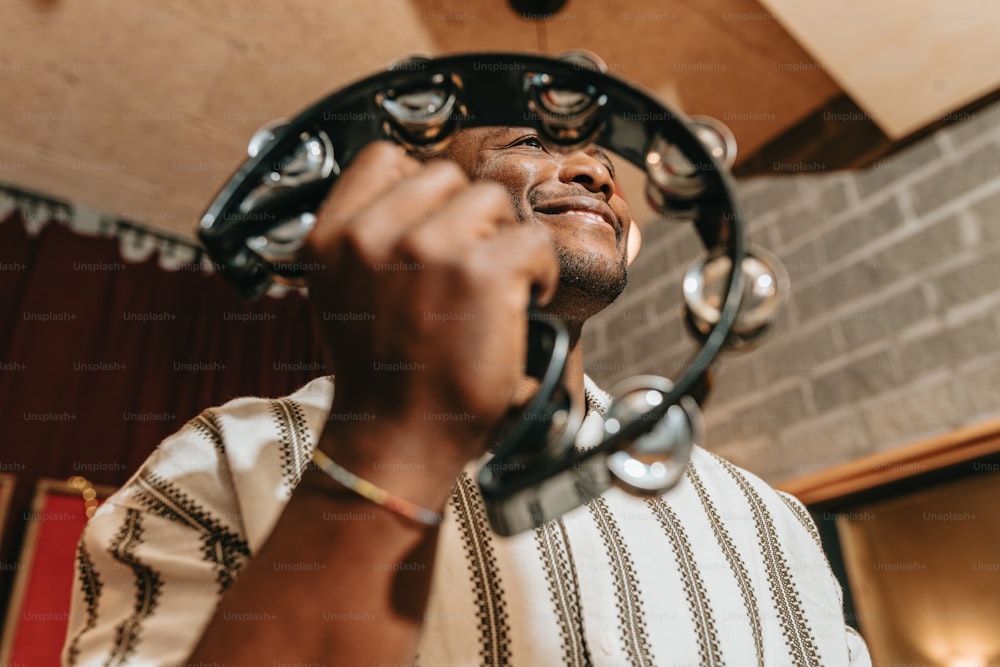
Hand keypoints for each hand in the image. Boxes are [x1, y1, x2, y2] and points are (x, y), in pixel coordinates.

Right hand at [302, 142, 558, 502]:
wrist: (397, 438)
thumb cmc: (381, 375)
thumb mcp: (343, 291)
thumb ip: (367, 237)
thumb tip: (418, 196)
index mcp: (333, 236)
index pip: (386, 159)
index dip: (421, 190)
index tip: (437, 225)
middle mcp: (374, 235)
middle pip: (448, 177)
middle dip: (467, 219)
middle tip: (467, 270)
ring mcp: (428, 249)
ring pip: (493, 201)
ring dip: (503, 241)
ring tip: (492, 288)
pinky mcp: (481, 272)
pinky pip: (533, 239)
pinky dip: (539, 271)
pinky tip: (515, 303)